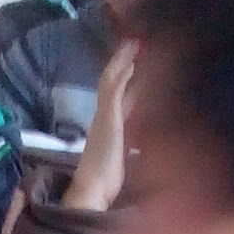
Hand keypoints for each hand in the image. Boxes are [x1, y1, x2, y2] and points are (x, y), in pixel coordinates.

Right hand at [62, 39, 136, 214]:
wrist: (91, 192)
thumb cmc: (106, 182)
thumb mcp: (123, 160)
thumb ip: (132, 148)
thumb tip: (143, 144)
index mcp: (109, 126)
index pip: (120, 96)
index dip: (128, 78)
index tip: (137, 62)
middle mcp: (104, 116)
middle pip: (113, 82)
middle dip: (124, 62)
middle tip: (137, 42)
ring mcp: (104, 116)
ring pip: (112, 80)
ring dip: (123, 60)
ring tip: (135, 41)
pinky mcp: (108, 119)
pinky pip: (114, 89)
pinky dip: (122, 72)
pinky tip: (132, 58)